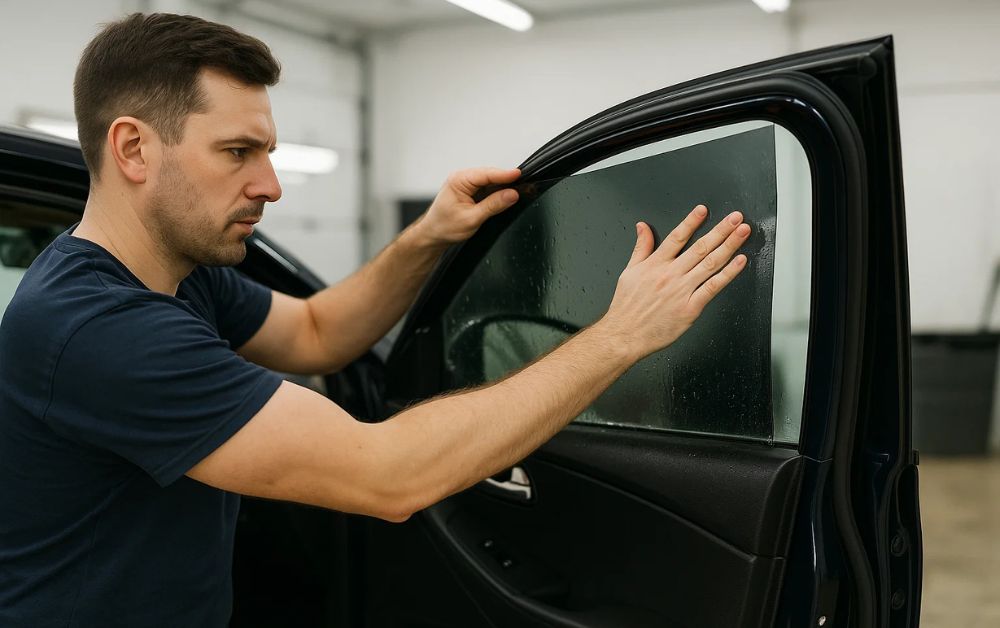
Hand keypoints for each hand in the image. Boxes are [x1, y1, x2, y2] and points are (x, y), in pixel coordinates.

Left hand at [413, 167, 520, 246]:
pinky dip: (496, 192)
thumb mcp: (472, 218)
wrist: (433, 235)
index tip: (519, 175)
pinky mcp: (470, 190)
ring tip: (518, 191)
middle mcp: (462, 178)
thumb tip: (512, 194)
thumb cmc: (445, 227)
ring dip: (502, 186)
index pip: (486, 174)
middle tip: (524, 185)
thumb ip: (493, 205)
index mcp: (458, 181)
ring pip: (490, 181)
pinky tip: (505, 196)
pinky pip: (487, 187)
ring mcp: (466, 184)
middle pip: (490, 175)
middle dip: (506, 180)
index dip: (504, 174)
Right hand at [598, 205, 750, 360]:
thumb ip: (640, 248)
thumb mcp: (628, 272)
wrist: (624, 335)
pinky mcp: (690, 308)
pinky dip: (728, 274)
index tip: (704, 210)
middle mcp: (671, 275)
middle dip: (721, 230)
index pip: (677, 237)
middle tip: (735, 218)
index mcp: (655, 264)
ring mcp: (682, 291)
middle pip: (700, 247)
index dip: (692, 221)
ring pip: (711, 263)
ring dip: (729, 246)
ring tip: (742, 232)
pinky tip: (739, 262)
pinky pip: (713, 287)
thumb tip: (642, 227)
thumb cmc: (626, 308)